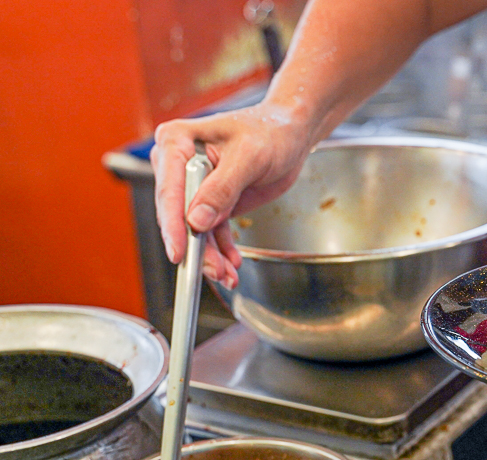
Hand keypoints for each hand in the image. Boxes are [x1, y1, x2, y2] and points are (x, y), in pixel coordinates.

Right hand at [150, 100, 309, 287]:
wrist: (291, 134)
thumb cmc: (271, 131)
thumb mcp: (249, 156)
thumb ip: (223, 188)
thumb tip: (196, 221)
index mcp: (177, 141)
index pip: (169, 188)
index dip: (173, 224)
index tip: (179, 251)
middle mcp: (179, 164)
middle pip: (178, 214)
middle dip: (196, 246)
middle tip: (214, 271)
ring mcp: (194, 185)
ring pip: (195, 228)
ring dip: (210, 255)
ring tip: (228, 275)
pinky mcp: (212, 201)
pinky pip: (211, 231)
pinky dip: (222, 250)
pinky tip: (232, 264)